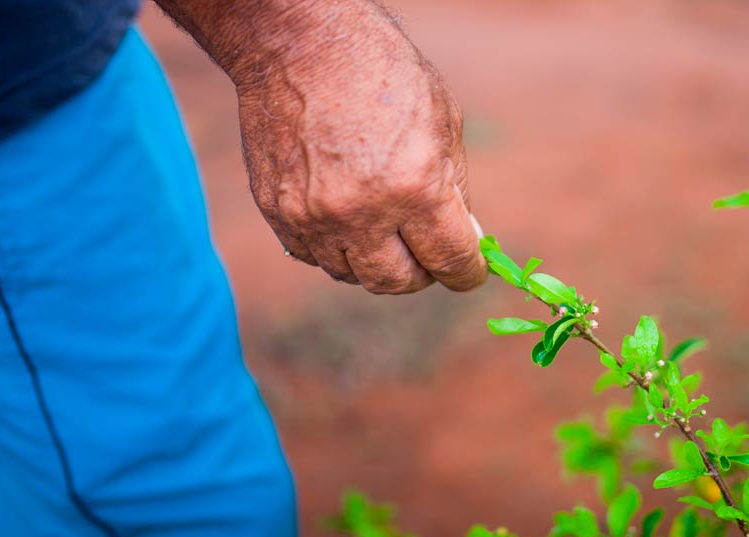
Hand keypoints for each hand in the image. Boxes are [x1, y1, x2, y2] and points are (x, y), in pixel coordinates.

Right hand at [223, 0, 486, 293]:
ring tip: (385, 231)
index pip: (450, 260)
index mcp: (413, 187)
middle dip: (422, 274)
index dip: (467, 272)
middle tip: (427, 254)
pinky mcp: (278, 213)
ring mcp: (313, 217)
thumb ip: (453, 188)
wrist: (299, 43)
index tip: (469, 271)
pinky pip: (313, 256)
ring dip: (376, 262)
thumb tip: (461, 239)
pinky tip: (348, 219)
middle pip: (398, 282)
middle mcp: (361, 211)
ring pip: (353, 274)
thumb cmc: (380, 72)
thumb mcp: (442, 121)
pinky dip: (336, 248)